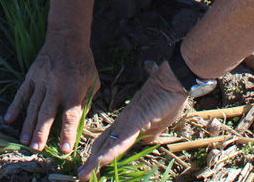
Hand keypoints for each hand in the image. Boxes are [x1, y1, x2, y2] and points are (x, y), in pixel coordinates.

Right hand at [5, 36, 98, 153]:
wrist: (67, 38)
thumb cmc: (83, 62)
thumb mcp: (93, 81)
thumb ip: (86, 102)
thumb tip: (80, 122)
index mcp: (74, 90)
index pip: (70, 116)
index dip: (67, 134)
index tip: (65, 150)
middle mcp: (56, 87)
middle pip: (47, 114)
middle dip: (41, 132)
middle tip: (36, 149)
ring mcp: (42, 81)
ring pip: (33, 106)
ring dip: (27, 125)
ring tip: (24, 142)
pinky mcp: (31, 76)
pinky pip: (22, 93)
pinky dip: (15, 106)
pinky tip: (8, 119)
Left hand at [76, 62, 187, 179]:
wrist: (172, 81)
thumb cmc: (167, 100)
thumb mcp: (158, 124)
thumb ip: (150, 132)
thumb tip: (146, 140)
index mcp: (127, 124)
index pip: (108, 142)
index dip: (98, 156)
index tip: (90, 169)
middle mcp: (122, 123)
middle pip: (102, 145)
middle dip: (91, 162)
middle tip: (80, 176)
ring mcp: (127, 122)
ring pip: (107, 145)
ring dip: (94, 162)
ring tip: (83, 175)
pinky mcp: (135, 122)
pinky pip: (121, 141)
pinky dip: (110, 153)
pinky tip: (100, 163)